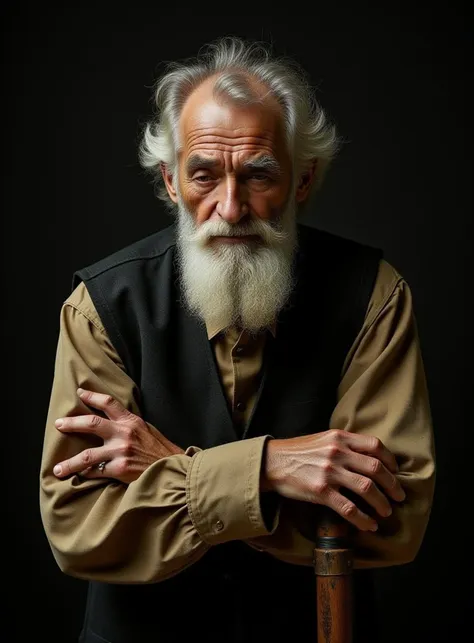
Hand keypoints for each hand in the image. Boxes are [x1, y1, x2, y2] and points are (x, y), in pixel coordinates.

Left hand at [53, 388, 184, 482]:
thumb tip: (111, 424)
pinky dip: (86, 475)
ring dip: (70, 462)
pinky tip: (78, 478)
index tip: (80, 392)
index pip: (109, 403)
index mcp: (131, 421)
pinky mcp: (120, 468)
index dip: (93, 396)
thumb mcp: (147, 430)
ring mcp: (121, 451)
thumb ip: (129, 426)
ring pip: (87, 455)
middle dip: (72, 423)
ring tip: (57, 468)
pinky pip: (96, 472)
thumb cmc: (160, 451)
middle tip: (58, 424)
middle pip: (91, 423)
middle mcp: (124, 433)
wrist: (173, 469)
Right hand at [261, 429, 405, 531]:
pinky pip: (349, 508)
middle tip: (399, 496)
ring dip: (382, 503)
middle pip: (376, 468)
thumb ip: (344, 444)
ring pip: (367, 489)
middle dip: (392, 485)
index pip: (375, 445)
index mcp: (339, 437)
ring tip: (386, 512)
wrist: (272, 462)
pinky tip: (370, 525)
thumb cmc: (297, 452)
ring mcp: (330, 472)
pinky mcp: (321, 491)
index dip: (390, 460)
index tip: (395, 472)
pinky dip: (364, 519)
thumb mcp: (323, 439)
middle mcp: (337, 452)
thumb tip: (368, 456)